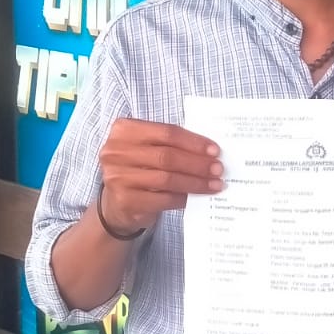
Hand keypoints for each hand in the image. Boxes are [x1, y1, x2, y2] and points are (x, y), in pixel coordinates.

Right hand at [98, 120, 222, 232]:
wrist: (116, 202)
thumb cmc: (138, 170)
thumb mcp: (148, 149)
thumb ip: (169, 144)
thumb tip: (208, 152)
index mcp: (124, 130)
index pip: (166, 132)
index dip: (194, 142)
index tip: (215, 150)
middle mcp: (115, 152)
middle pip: (167, 156)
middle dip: (197, 163)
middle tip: (218, 169)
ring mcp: (118, 177)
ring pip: (167, 178)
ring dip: (195, 182)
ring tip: (214, 184)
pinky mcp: (125, 200)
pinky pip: (163, 199)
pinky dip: (183, 198)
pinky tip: (195, 197)